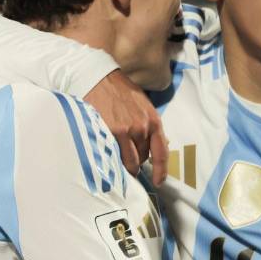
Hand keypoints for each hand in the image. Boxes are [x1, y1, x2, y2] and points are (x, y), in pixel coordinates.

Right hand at [84, 69, 167, 184]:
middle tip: (126, 155)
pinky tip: (106, 154)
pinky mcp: (110, 132)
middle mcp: (142, 127)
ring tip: (114, 156)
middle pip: (143, 158)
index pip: (161, 152)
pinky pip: (114, 156)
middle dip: (136, 160)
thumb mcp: (143, 105)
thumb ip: (150, 125)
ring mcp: (127, 130)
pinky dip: (112, 159)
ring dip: (124, 163)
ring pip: (129, 161)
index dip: (161, 170)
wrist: (99, 78)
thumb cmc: (120, 91)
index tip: (158, 181)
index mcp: (153, 120)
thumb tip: (161, 143)